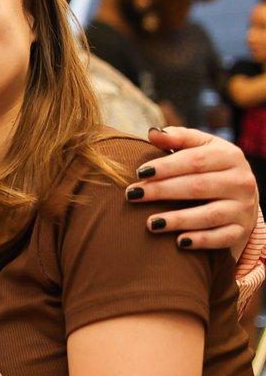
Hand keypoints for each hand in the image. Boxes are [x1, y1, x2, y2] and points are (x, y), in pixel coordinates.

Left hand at [129, 127, 256, 254]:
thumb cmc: (209, 166)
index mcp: (230, 156)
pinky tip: (179, 243)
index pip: (196, 160)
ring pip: (210, 215)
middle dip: (162, 191)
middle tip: (132, 195)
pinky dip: (201, 240)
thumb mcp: (199, 147)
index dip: (166, 165)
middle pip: (198, 186)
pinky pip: (222, 238)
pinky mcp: (241, 230)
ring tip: (150, 223)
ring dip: (178, 219)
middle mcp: (241, 181)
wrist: (240, 194)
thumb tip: (153, 133)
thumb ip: (177, 138)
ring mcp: (243, 208)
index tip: (139, 172)